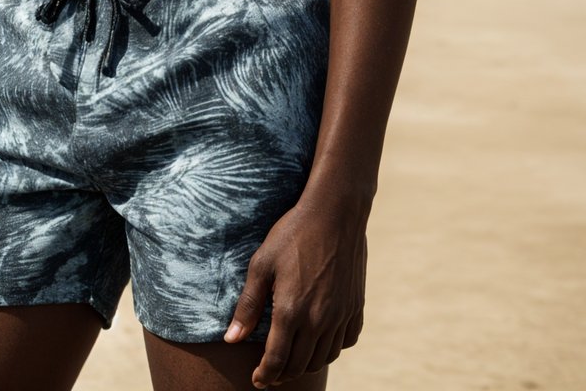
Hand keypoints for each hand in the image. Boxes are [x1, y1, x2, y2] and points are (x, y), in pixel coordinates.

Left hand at [223, 194, 366, 385]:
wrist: (335, 211)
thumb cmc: (293, 233)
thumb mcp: (261, 264)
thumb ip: (248, 305)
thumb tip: (230, 339)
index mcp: (291, 311)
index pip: (277, 361)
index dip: (265, 375)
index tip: (257, 380)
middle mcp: (318, 319)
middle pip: (300, 365)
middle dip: (282, 375)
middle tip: (271, 373)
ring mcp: (340, 315)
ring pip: (323, 358)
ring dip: (306, 364)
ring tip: (292, 358)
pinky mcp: (355, 306)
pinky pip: (346, 342)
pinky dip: (332, 348)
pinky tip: (321, 339)